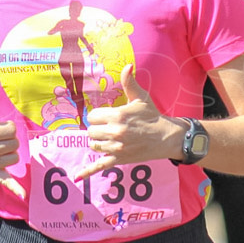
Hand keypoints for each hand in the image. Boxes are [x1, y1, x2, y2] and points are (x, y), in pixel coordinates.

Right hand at [0, 88, 25, 198]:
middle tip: (0, 136)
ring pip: (14, 157)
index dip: (9, 126)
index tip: (1, 126)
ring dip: (11, 151)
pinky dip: (15, 188)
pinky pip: (5, 182)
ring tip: (0, 146)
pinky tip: (24, 195)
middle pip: (14, 143)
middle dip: (10, 138)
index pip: (10, 130)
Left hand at [75, 65, 182, 180]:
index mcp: (117, 115)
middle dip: (98, 129)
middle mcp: (115, 132)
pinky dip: (87, 171)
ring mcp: (116, 147)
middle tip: (109, 128)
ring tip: (109, 138)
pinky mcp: (119, 159)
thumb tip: (127, 66)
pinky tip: (76, 176)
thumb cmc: (152, 116)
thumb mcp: (141, 98)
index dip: (98, 116)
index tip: (107, 117)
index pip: (92, 116)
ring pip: (93, 145)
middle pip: (91, 131)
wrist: (166, 137)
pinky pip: (99, 166)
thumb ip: (129, 82)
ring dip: (98, 142)